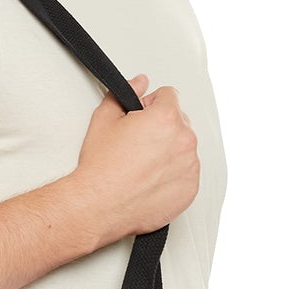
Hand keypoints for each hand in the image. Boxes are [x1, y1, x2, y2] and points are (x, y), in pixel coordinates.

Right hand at [73, 72, 200, 244]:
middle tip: (137, 144)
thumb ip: (127, 92)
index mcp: (167, 118)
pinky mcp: (190, 189)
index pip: (169, 95)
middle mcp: (184, 140)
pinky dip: (173, 174)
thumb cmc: (101, 168)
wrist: (99, 205)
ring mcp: (190, 166)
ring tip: (142, 164)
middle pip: (180, 121)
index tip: (140, 118)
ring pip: (184, 147)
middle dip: (162, 127)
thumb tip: (140, 83)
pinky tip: (150, 179)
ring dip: (169, 151)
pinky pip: (187, 173)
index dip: (150, 104)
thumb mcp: (104, 118)